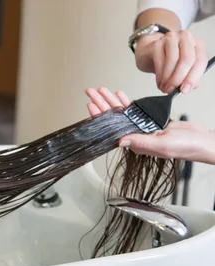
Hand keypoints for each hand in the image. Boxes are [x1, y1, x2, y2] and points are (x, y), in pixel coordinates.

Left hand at [85, 87, 214, 164]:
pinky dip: (127, 102)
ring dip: (111, 101)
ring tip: (101, 90)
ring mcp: (142, 129)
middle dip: (101, 104)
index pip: (112, 128)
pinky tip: (119, 95)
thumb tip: (121, 141)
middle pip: (113, 118)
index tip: (91, 104)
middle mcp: (136, 136)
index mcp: (135, 143)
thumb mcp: (163, 144)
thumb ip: (142, 142)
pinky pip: (134, 111)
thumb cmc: (186, 147)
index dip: (101, 115)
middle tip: (90, 92)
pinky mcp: (150, 122)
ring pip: (122, 113)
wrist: (202, 142)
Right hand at [134, 30, 207, 93]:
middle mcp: (185, 38)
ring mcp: (170, 39)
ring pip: (173, 61)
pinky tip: (159, 83)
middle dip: (179, 78)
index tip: (185, 89)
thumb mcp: (181, 68)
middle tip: (173, 90)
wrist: (148, 51)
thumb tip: (189, 87)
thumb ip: (188, 76)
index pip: (200, 61)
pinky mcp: (156, 44)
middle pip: (187, 59)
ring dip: (168, 79)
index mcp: (196, 45)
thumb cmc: (166, 59)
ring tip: (165, 88)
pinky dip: (160, 76)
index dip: (193, 77)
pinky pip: (160, 62)